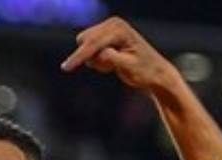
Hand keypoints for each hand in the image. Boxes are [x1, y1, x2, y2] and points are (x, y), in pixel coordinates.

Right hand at [61, 16, 179, 92]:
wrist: (155, 73)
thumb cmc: (144, 71)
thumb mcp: (129, 68)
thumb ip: (113, 59)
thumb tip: (100, 53)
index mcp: (119, 29)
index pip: (93, 43)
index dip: (79, 56)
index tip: (66, 68)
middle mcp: (113, 24)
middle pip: (84, 40)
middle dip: (91, 58)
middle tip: (109, 68)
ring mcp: (109, 29)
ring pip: (85, 45)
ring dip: (95, 60)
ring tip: (113, 66)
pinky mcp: (106, 37)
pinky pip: (89, 50)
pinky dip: (98, 60)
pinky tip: (112, 63)